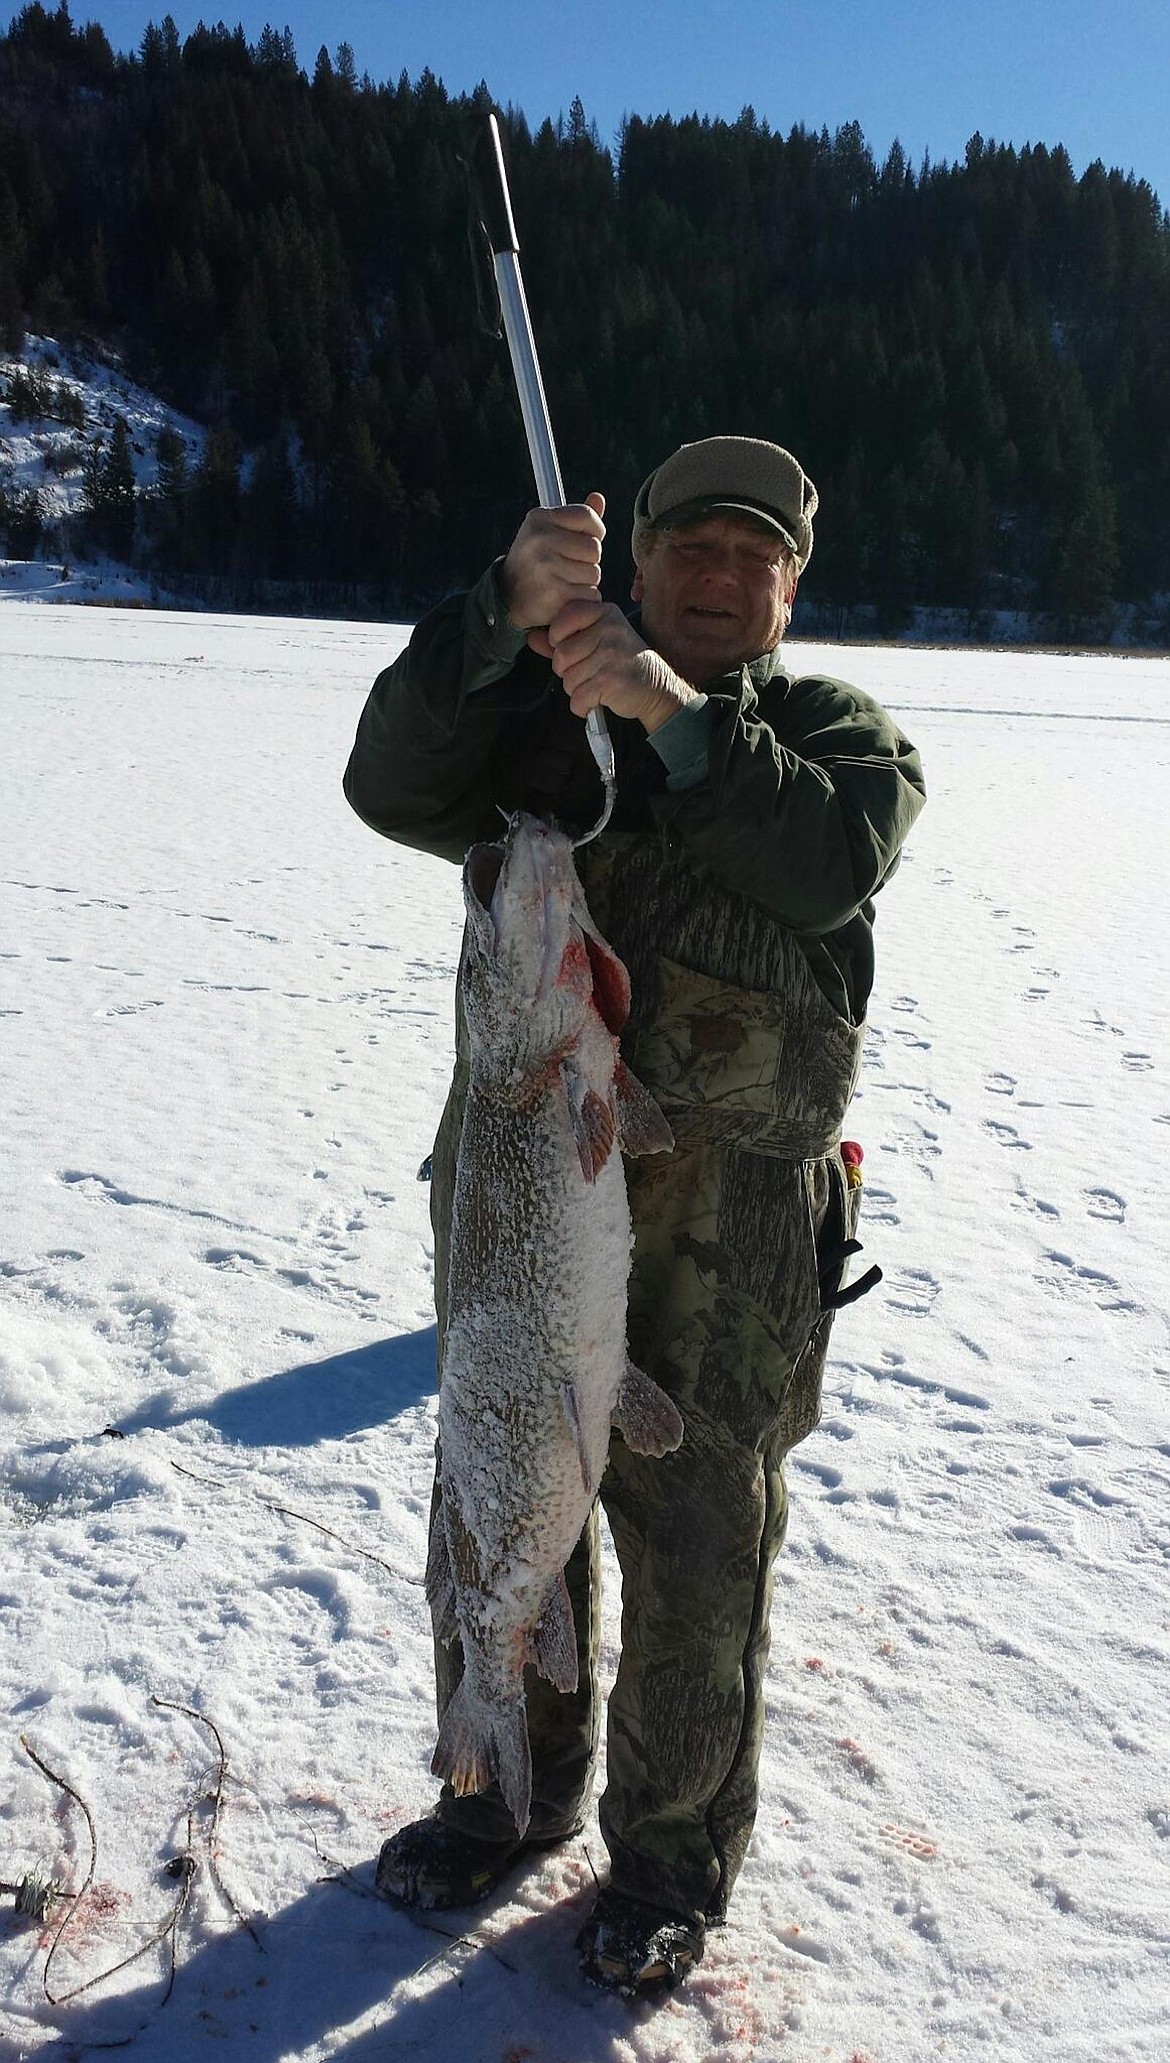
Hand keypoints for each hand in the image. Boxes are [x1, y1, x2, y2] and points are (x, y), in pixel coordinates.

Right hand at [500, 491, 605, 629]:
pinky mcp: (554, 593)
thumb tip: (598, 498)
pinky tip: (565, 597)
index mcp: (539, 519)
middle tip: (568, 566)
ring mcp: (546, 567)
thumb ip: (576, 519)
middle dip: (588, 560)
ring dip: (586, 581)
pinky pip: (590, 594)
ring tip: (564, 581)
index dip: (595, 530)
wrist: (508, 599)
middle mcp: (540, 539)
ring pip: (594, 573)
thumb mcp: (547, 533)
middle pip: (594, 548)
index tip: (586, 541)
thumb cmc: (535, 562)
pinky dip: (583, 598)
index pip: (586, 515)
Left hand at [530, 597, 702, 732]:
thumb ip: (563, 639)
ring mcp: (611, 655)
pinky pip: (578, 698)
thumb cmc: (622, 663)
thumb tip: (532, 637)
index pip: (564, 617)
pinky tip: (597, 700)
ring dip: (576, 690)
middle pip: (561, 655)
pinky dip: (582, 706)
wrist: (656, 688)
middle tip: (586, 673)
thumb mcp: (596, 642)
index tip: (570, 647)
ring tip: (595, 685)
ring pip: (568, 679)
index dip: (557, 638)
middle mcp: (609, 630)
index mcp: (604, 613)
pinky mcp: (611, 680)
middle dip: (567, 671)